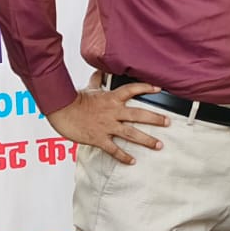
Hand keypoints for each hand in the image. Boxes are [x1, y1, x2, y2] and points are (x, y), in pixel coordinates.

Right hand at [46, 75, 170, 164]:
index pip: (132, 90)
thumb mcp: (89, 87)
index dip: (146, 88)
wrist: (62, 111)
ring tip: (158, 145)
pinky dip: (123, 156)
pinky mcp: (99, 138)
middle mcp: (113, 112)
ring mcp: (107, 126)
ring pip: (131, 133)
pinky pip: (114, 149)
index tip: (158, 90)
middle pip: (138, 114)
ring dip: (146, 140)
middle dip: (155, 119)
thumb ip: (98, 80)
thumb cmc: (75, 99)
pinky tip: (132, 161)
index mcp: (111, 98)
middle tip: (167, 122)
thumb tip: (101, 69)